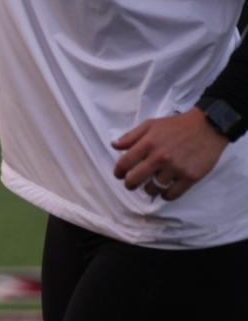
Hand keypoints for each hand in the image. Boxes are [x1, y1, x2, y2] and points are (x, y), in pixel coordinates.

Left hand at [112, 107, 228, 201]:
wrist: (207, 127)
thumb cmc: (176, 125)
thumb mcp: (150, 124)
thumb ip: (131, 136)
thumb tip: (114, 145)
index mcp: (148, 143)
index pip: (125, 163)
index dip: (118, 172)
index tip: (119, 175)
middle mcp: (160, 157)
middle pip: (135, 179)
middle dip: (130, 184)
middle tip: (131, 185)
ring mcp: (175, 168)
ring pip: (154, 188)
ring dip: (149, 189)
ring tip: (150, 186)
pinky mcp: (190, 177)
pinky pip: (172, 194)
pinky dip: (165, 196)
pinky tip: (164, 191)